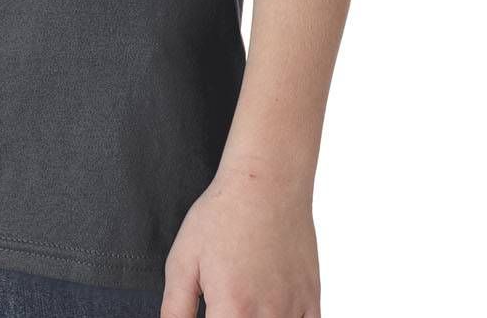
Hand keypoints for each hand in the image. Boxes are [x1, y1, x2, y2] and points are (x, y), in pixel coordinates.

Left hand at [160, 158, 320, 317]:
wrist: (267, 182)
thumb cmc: (223, 214)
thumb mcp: (183, 260)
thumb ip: (175, 309)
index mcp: (231, 309)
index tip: (211, 311)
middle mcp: (266, 316)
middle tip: (226, 305)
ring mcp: (293, 310)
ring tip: (244, 303)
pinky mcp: (311, 301)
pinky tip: (271, 311)